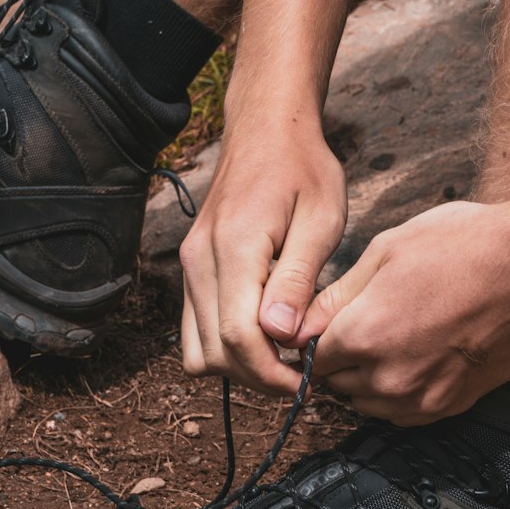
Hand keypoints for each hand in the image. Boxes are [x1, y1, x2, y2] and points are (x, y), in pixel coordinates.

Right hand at [179, 118, 347, 393]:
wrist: (267, 128)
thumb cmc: (304, 168)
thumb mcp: (320, 219)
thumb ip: (298, 280)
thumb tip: (280, 336)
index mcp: (235, 247)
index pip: (239, 337)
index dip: (273, 373)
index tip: (308, 380)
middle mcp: (199, 260)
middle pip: (214, 353)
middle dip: (257, 376)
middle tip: (302, 374)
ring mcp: (189, 264)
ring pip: (197, 349)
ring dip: (238, 366)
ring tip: (283, 357)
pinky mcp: (191, 266)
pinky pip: (194, 328)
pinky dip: (224, 345)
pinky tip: (265, 335)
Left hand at [298, 189, 509, 423]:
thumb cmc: (463, 245)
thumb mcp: (386, 252)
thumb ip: (338, 296)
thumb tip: (301, 324)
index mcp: (364, 335)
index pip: (313, 358)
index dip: (315, 340)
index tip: (325, 326)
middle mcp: (389, 378)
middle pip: (339, 385)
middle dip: (341, 360)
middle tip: (363, 325)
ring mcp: (424, 397)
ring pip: (370, 404)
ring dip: (369, 381)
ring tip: (392, 340)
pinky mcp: (454, 405)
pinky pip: (406, 414)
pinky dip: (400, 394)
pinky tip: (415, 359)